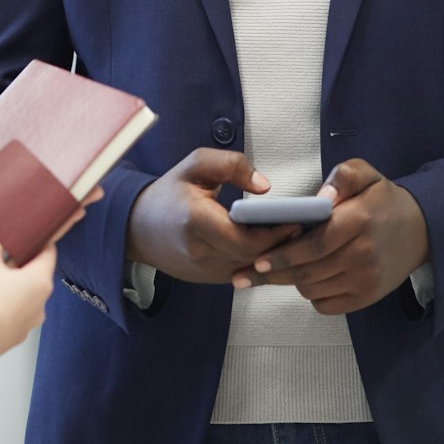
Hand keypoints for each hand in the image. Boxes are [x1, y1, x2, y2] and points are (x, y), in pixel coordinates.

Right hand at [0, 232, 59, 357]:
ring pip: (24, 298)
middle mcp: (40, 304)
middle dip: (19, 265)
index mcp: (40, 281)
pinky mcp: (13, 338)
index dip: (40, 240)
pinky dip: (3, 308)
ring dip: (11, 289)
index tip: (32, 233)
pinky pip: (12, 316)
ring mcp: (28, 324)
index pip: (49, 253)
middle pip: (35, 276)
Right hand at [125, 148, 300, 284]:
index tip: (298, 218)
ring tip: (296, 235)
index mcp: (196, 222)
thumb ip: (232, 164)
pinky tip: (276, 246)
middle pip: (256, 257)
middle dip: (283, 244)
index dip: (277, 233)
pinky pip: (246, 273)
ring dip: (276, 255)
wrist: (137, 228)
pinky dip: (262, 261)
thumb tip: (265, 186)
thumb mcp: (195, 164)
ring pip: (254, 269)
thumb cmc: (169, 193)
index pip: (248, 239)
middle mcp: (201, 252)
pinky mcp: (211, 279)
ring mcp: (206, 271)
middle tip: (306, 226)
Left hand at [232, 160, 427, 314]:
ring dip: (290, 281)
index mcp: (359, 221)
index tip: (258, 259)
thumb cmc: (383, 200)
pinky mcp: (367, 297)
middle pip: (309, 272)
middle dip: (272, 275)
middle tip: (242, 276)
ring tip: (274, 271)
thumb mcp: (367, 174)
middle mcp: (364, 254)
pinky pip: (326, 304)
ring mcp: (366, 280)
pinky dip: (310, 294)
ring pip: (313, 289)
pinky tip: (306, 279)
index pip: (316, 244)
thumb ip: (343, 176)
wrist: (422, 230)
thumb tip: (322, 195)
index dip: (285, 254)